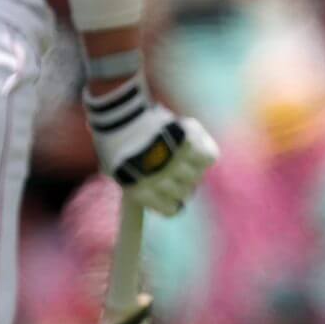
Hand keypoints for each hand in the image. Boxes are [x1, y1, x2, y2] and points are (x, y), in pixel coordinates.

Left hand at [84, 79, 217, 216]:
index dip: (173, 199)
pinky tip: (195, 141)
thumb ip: (138, 187)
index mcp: (142, 192)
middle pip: (187, 192)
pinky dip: (205, 149)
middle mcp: (161, 182)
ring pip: (197, 175)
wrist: (119, 113)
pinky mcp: (188, 144)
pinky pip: (209, 157)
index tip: (170, 190)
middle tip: (176, 163)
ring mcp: (175, 163)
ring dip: (192, 163)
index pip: (172, 210)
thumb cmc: (115, 141)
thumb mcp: (118, 170)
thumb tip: (163, 198)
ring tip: (181, 147)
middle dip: (182, 180)